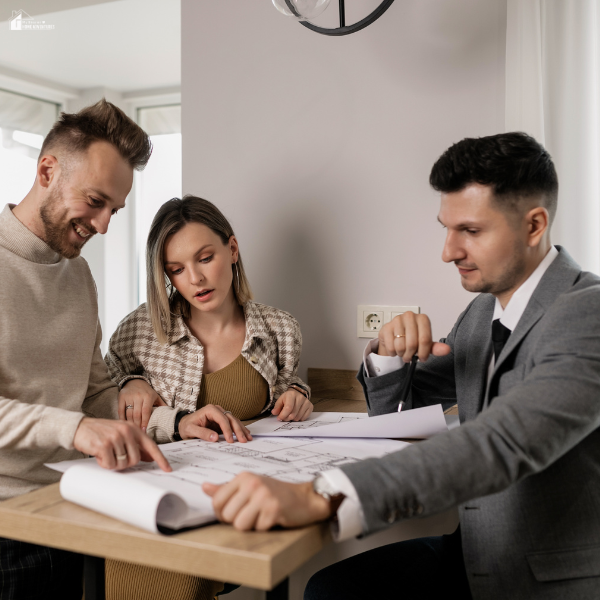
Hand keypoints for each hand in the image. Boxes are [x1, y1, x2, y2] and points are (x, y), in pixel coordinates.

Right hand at [73, 417, 170, 471]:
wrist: (79, 427)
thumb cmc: (102, 432)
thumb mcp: (122, 434)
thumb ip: (136, 444)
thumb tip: (150, 458)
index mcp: (134, 428)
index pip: (151, 446)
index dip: (160, 458)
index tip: (167, 469)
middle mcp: (127, 431)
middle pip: (135, 460)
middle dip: (125, 463)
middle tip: (115, 457)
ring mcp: (116, 437)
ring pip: (122, 464)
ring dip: (113, 463)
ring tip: (106, 454)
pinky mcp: (104, 445)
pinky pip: (110, 465)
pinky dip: (104, 464)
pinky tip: (99, 455)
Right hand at [118, 379, 166, 430]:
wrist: (134, 381)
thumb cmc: (147, 391)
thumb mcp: (156, 396)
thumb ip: (162, 405)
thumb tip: (170, 415)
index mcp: (148, 396)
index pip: (146, 412)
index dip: (145, 422)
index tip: (145, 430)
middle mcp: (138, 396)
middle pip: (137, 414)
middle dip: (138, 425)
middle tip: (138, 433)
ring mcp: (129, 396)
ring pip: (129, 413)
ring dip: (131, 423)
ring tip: (133, 430)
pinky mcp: (122, 397)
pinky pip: (121, 410)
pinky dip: (122, 418)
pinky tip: (125, 424)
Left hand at [179, 404, 252, 442]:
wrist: (183, 424)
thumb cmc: (186, 426)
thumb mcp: (191, 430)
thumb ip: (203, 433)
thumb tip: (215, 438)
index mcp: (210, 410)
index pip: (222, 419)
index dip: (227, 430)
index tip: (230, 441)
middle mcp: (217, 410)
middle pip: (231, 419)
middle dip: (238, 430)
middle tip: (243, 440)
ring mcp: (221, 414)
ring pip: (234, 421)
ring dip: (241, 430)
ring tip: (248, 438)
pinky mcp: (222, 421)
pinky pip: (232, 424)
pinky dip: (239, 429)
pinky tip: (245, 434)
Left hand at [203, 473, 330, 530]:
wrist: (305, 498)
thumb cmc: (275, 493)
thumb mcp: (249, 486)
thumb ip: (226, 489)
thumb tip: (204, 487)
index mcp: (243, 477)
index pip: (217, 501)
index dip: (223, 513)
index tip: (235, 512)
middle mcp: (252, 483)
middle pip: (228, 516)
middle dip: (238, 521)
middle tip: (252, 514)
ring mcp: (263, 496)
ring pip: (240, 525)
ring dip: (251, 526)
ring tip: (261, 516)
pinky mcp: (274, 509)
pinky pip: (257, 529)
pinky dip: (265, 528)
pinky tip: (273, 518)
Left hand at [271, 389, 312, 420]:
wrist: (297, 393)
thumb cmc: (288, 398)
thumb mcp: (280, 400)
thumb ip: (277, 407)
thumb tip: (274, 412)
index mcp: (291, 395)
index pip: (288, 408)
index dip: (283, 415)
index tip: (279, 418)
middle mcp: (300, 398)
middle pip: (293, 414)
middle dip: (287, 418)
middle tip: (284, 417)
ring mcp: (307, 402)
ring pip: (298, 417)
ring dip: (292, 419)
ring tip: (290, 415)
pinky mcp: (310, 406)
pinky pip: (304, 418)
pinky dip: (299, 419)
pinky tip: (296, 415)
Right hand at [378, 311, 450, 361]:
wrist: (394, 336)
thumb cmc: (411, 339)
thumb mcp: (426, 344)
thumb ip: (436, 347)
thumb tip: (446, 350)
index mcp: (423, 319)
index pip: (425, 339)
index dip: (423, 352)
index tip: (422, 358)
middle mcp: (410, 316)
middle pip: (412, 344)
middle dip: (411, 354)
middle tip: (410, 356)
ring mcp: (397, 320)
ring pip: (400, 346)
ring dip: (402, 354)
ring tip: (402, 352)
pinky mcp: (386, 327)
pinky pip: (391, 346)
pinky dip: (393, 352)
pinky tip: (394, 348)